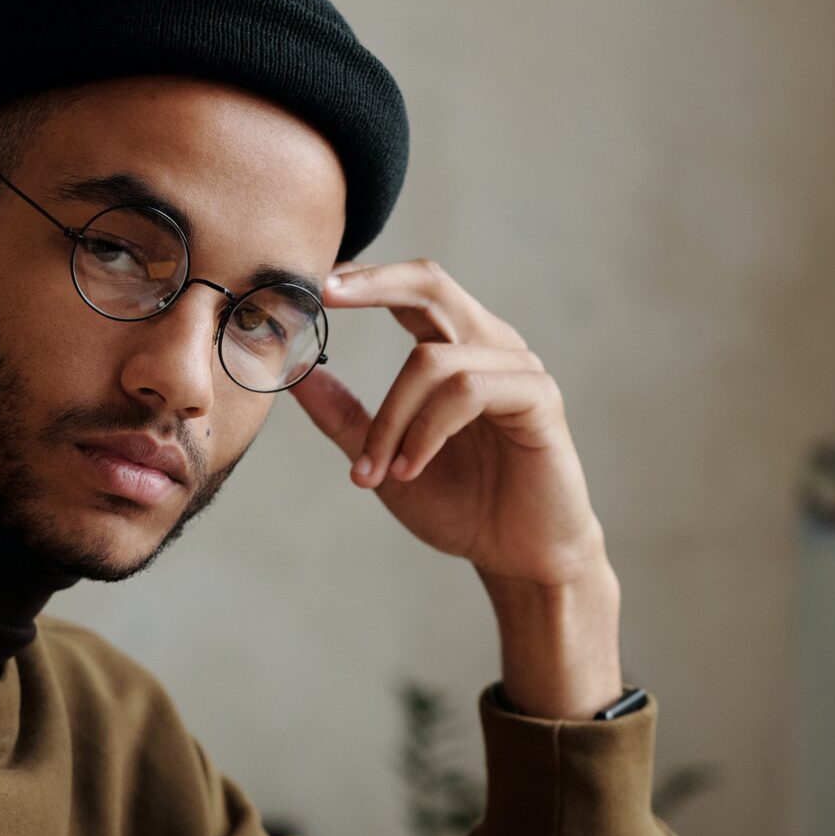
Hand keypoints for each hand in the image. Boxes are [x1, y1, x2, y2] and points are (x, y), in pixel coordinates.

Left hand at [290, 260, 607, 588]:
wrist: (517, 556)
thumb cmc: (463, 506)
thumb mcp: (386, 460)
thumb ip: (346, 417)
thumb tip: (295, 376)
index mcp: (457, 349)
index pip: (411, 292)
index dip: (364, 279)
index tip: (315, 284)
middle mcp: (489, 346)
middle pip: (431, 285)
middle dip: (374, 285)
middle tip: (327, 294)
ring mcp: (518, 368)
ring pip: (433, 360)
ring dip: (393, 419)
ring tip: (379, 471)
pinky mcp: (539, 398)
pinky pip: (468, 391)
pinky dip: (428, 430)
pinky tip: (412, 467)